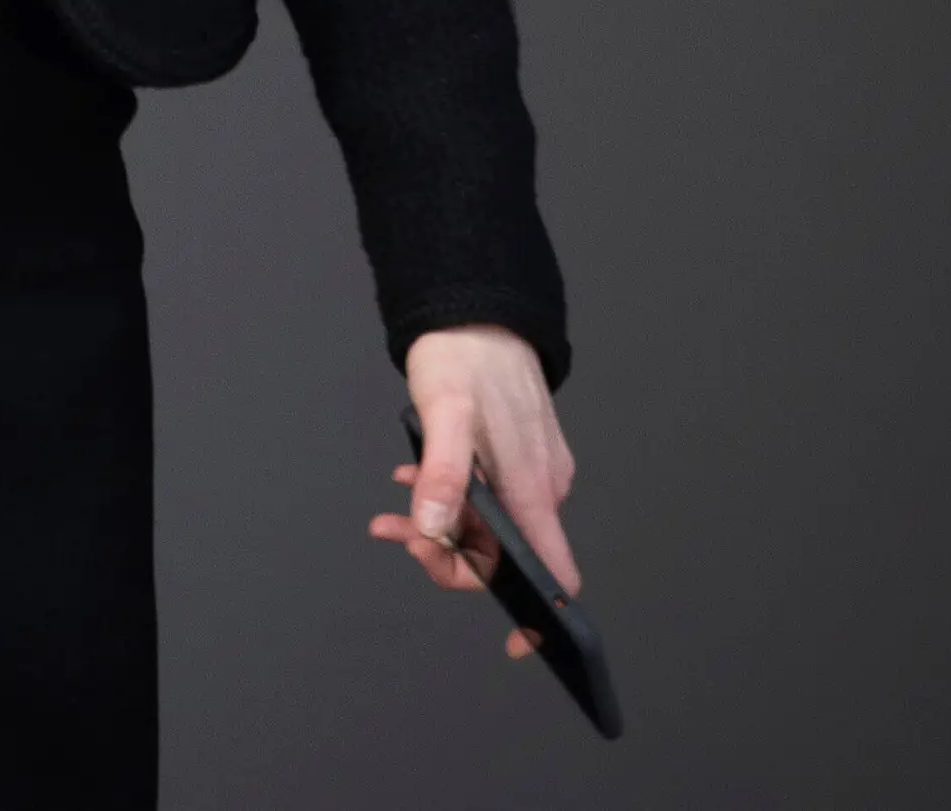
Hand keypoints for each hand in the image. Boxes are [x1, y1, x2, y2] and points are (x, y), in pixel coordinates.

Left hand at [371, 323, 577, 660]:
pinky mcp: (517, 456)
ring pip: (488, 525)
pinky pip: (486, 497)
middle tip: (398, 532)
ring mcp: (531, 471)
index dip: (540, 617)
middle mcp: (541, 486)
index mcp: (532, 486)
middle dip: (447, 554)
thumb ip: (443, 474)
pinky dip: (448, 497)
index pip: (556, 574)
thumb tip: (438, 531)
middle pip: (505, 554)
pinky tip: (415, 476)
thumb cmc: (465, 356)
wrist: (476, 309)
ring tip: (394, 504)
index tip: (515, 642)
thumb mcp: (444, 413)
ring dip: (439, 524)